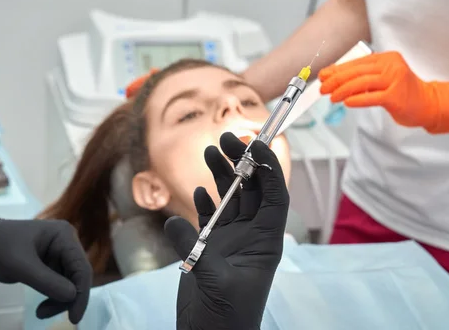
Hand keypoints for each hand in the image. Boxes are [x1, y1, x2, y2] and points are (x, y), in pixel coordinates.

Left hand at [0, 209, 91, 323]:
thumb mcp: (20, 265)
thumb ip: (47, 281)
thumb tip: (73, 297)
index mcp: (64, 235)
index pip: (81, 268)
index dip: (81, 294)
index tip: (74, 317)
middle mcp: (67, 243)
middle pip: (78, 277)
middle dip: (67, 299)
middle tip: (44, 314)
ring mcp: (60, 253)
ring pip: (71, 284)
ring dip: (59, 301)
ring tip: (40, 312)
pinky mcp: (52, 264)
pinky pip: (60, 285)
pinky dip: (53, 298)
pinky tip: (41, 307)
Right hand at [164, 133, 288, 329]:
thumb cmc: (226, 316)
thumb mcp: (214, 280)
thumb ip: (194, 249)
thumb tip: (174, 220)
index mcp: (266, 240)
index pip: (274, 195)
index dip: (267, 167)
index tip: (254, 143)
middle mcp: (252, 235)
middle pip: (252, 189)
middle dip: (241, 162)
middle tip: (226, 137)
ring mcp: (232, 240)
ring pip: (231, 198)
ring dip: (223, 175)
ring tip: (211, 149)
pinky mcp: (212, 247)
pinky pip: (213, 216)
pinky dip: (207, 201)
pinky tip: (200, 190)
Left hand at [318, 51, 448, 133]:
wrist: (428, 104)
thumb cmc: (402, 92)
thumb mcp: (383, 78)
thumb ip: (362, 76)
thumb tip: (333, 78)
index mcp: (386, 58)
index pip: (356, 62)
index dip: (337, 69)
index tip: (322, 76)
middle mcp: (391, 66)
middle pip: (357, 71)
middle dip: (336, 80)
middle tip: (322, 88)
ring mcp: (395, 80)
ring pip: (362, 83)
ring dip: (342, 90)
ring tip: (331, 97)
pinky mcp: (396, 97)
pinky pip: (372, 97)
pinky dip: (357, 99)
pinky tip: (346, 102)